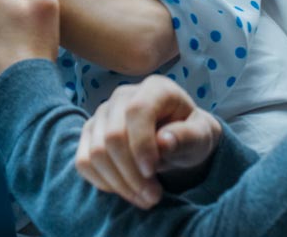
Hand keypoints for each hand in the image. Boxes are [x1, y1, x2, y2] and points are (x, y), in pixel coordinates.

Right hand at [75, 75, 221, 208]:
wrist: (177, 139)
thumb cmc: (190, 135)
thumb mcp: (202, 136)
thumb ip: (188, 137)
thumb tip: (164, 142)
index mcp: (154, 88)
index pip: (137, 111)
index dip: (142, 145)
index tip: (153, 172)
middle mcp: (122, 95)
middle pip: (112, 136)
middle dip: (132, 173)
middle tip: (153, 197)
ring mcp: (102, 113)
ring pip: (96, 153)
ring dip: (119, 183)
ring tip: (145, 198)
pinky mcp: (90, 133)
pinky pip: (84, 162)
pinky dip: (103, 182)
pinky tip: (125, 190)